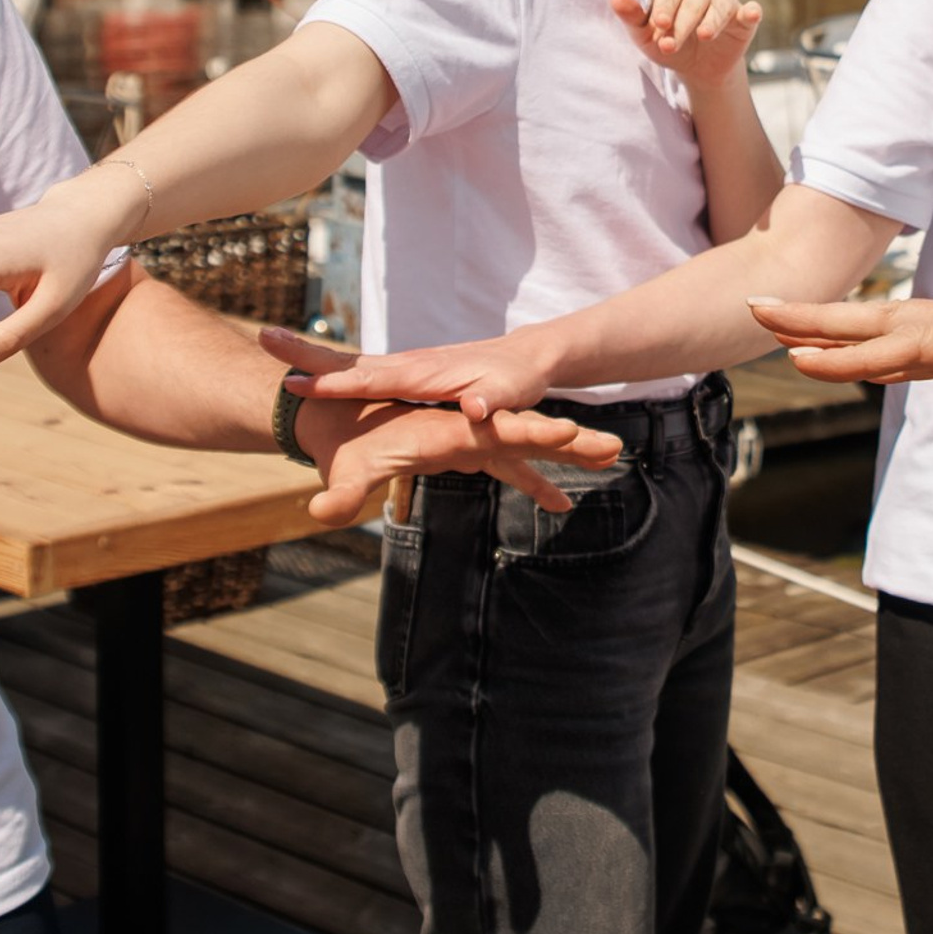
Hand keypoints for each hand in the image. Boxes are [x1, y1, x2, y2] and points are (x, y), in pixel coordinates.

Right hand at [259, 325, 550, 425]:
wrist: (522, 359)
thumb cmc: (514, 380)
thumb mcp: (510, 394)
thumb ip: (492, 403)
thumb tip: (474, 409)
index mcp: (423, 373)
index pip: (372, 379)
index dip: (336, 384)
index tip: (298, 382)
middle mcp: (405, 364)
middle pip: (347, 361)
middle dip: (306, 353)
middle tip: (264, 337)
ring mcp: (402, 367)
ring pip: (348, 362)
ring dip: (310, 356)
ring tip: (270, 344)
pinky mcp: (403, 375)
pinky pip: (358, 371)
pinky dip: (329, 368)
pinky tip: (305, 371)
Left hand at [293, 394, 623, 523]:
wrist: (340, 422)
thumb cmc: (345, 446)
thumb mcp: (345, 472)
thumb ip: (339, 493)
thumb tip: (321, 510)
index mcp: (450, 431)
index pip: (501, 432)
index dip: (535, 436)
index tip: (570, 434)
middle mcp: (470, 431)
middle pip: (529, 435)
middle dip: (571, 442)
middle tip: (612, 449)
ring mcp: (474, 443)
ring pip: (529, 448)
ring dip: (567, 455)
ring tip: (611, 459)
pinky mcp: (470, 455)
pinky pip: (511, 470)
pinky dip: (535, 485)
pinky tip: (561, 507)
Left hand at [613, 0, 762, 92]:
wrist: (695, 71)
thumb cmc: (668, 45)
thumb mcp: (645, 37)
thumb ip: (631, 17)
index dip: (664, 5)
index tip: (659, 25)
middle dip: (682, 21)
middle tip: (671, 44)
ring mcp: (724, 1)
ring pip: (720, 2)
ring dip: (712, 19)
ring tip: (703, 36)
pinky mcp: (743, 18)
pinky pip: (750, 10)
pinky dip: (751, 11)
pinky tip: (750, 14)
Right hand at [751, 262, 932, 385]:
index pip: (918, 341)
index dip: (860, 350)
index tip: (802, 352)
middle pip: (890, 328)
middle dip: (822, 327)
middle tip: (754, 313)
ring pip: (901, 333)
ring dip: (843, 335)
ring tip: (786, 333)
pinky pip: (928, 341)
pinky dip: (885, 345)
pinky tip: (861, 351)